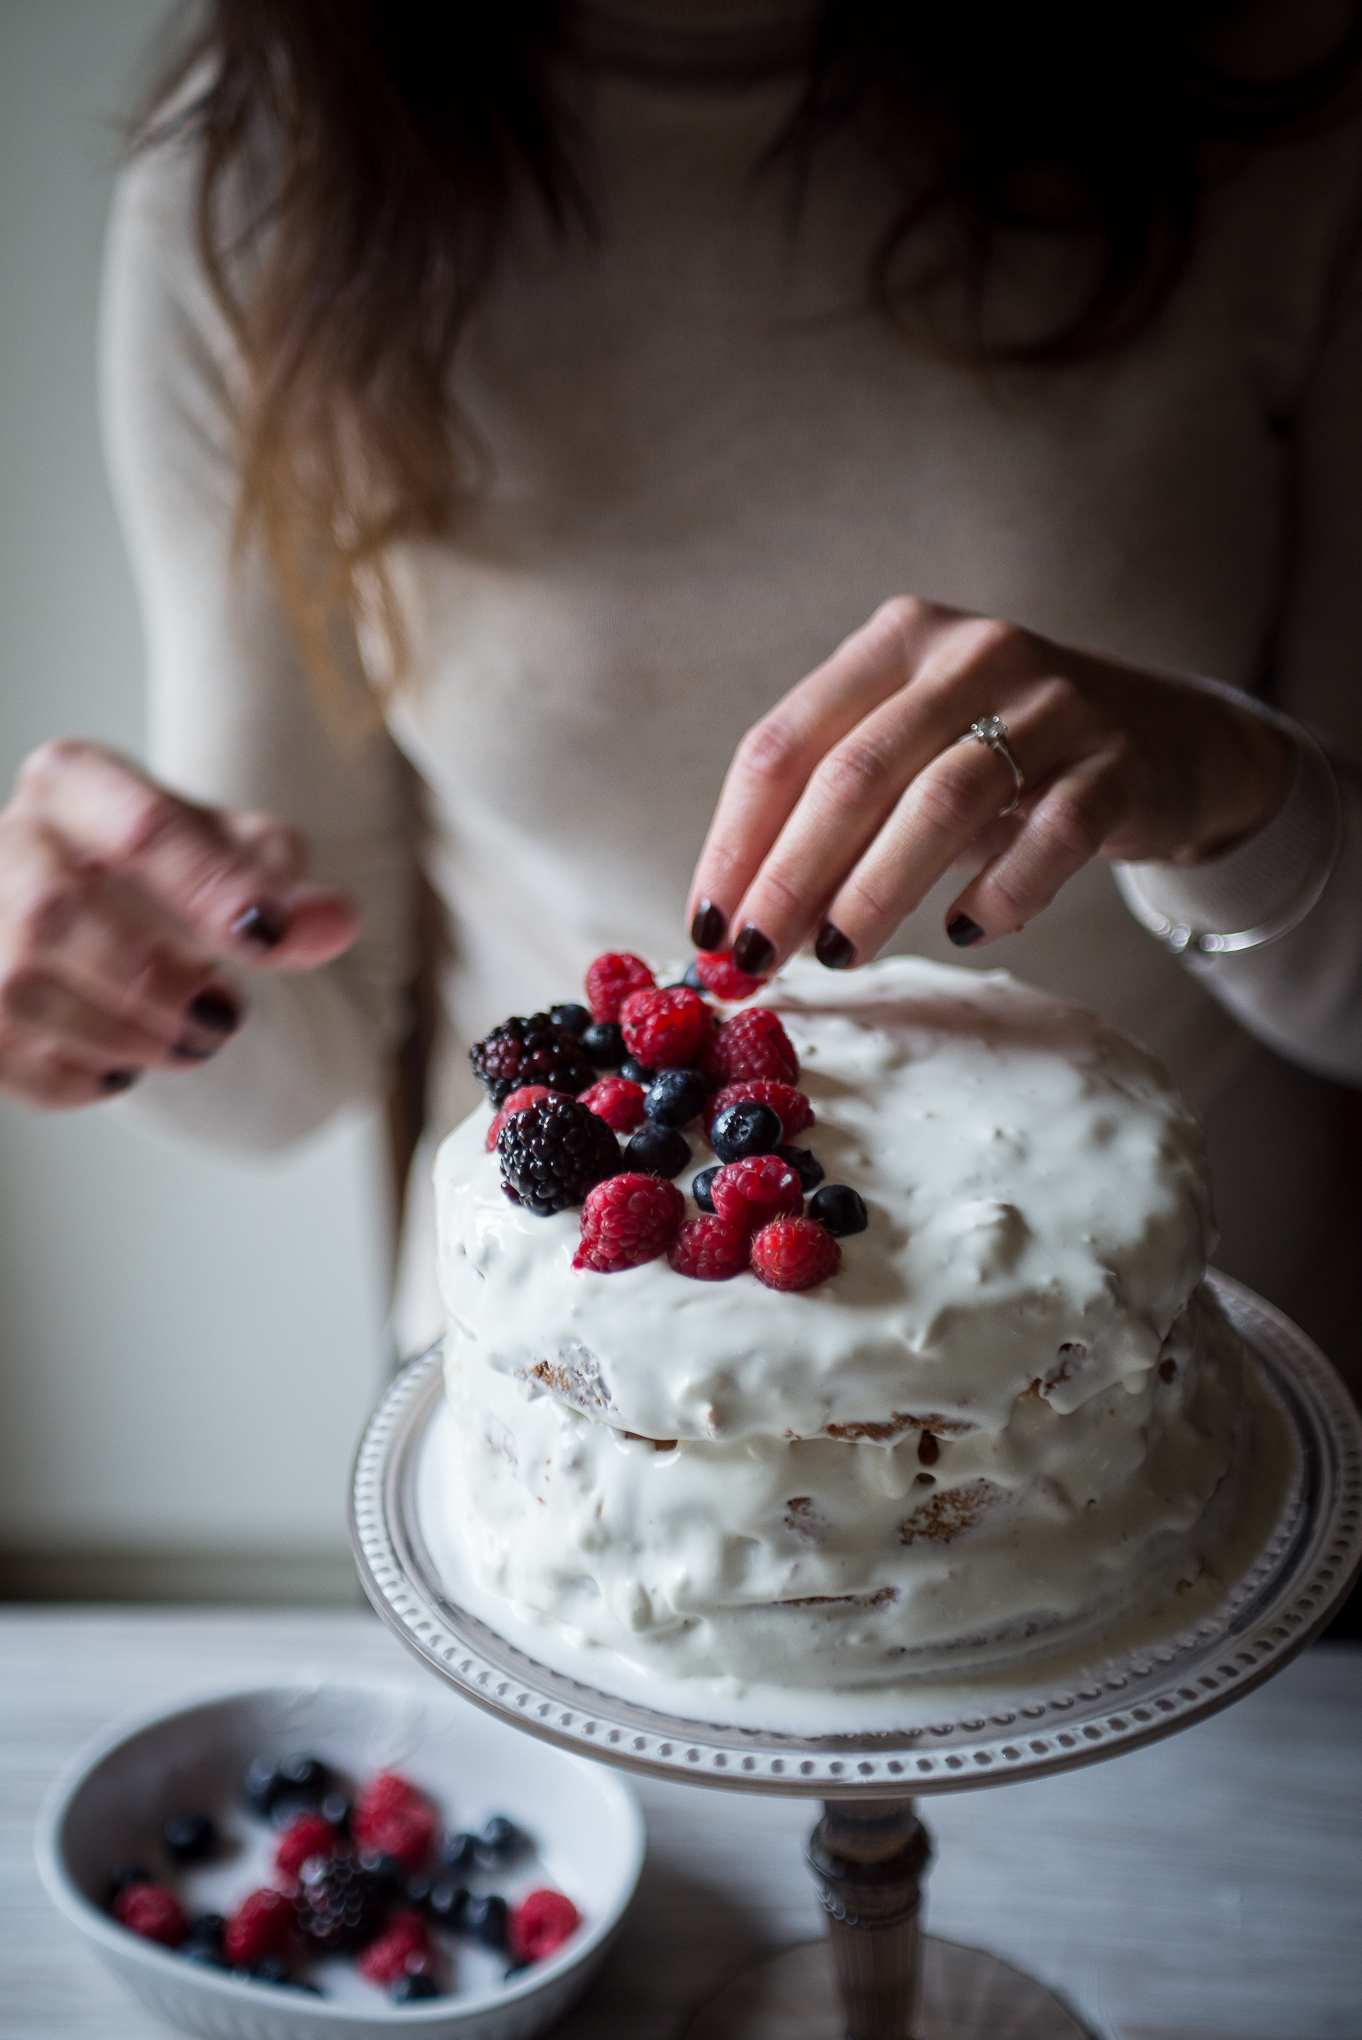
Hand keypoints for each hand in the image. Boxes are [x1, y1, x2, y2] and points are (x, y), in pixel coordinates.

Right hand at [0, 740, 358, 1108]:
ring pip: (18, 994)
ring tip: (189, 1044)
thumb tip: (333, 924)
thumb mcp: (242, 862)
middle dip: (151, 982)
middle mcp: (5, 842)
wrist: (107, 908)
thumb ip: (287, 891)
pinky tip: (123, 1066)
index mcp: (75, 783)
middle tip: (223, 1017)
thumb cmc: (173, 871)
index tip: (273, 941)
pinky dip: (78, 1078)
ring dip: (123, 1037)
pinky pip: (4, 1057)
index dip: (215, 892)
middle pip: (52, 915)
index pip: (144, 832)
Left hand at [688, 597, 1293, 970]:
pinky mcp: (1119, 761)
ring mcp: (1052, 702)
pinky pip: (1051, 834)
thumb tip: (740, 929)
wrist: (1167, 744)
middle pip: (853, 773)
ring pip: (942, 801)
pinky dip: (999, 892)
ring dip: (876, 890)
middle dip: (790, 876)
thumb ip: (832, 821)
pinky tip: (962, 930)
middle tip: (754, 958)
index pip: (784, 744)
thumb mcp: (911, 761)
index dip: (735, 842)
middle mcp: (969, 654)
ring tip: (839, 954)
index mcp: (894, 644)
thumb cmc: (1002, 765)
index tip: (706, 925)